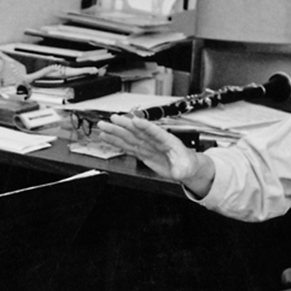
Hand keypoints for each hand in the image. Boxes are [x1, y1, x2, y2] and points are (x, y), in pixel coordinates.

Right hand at [97, 115, 214, 195]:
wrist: (185, 166)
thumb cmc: (187, 164)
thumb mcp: (186, 168)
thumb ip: (181, 169)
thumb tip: (177, 171)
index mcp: (167, 141)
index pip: (155, 132)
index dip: (145, 126)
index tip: (135, 121)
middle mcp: (154, 141)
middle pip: (137, 131)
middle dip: (124, 125)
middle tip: (112, 119)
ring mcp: (147, 146)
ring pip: (129, 137)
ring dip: (115, 132)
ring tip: (103, 126)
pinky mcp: (142, 152)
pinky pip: (127, 146)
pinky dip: (116, 142)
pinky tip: (107, 137)